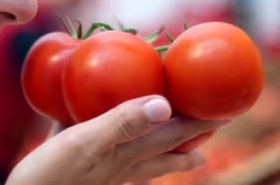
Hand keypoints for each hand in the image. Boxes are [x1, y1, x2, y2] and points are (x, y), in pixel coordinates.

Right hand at [6, 95, 230, 184]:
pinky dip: (111, 131)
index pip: (174, 134)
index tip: (228, 110)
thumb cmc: (52, 174)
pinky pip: (103, 143)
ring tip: (188, 150)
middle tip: (214, 129)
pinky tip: (96, 119)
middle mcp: (121, 162)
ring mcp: (102, 166)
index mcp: (128, 153)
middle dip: (191, 138)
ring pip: (142, 155)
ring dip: (165, 148)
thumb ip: (121, 123)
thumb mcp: (85, 143)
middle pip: (166, 150)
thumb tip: (164, 105)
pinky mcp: (78, 162)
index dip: (201, 121)